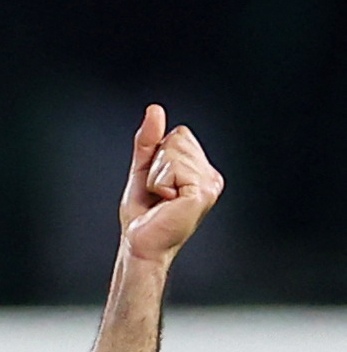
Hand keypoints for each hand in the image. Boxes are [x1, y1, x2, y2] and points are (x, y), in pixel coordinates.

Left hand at [119, 104, 223, 263]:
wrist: (140, 242)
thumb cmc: (143, 213)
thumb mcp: (143, 169)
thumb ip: (149, 140)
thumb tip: (155, 109)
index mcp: (202, 169)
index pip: (180, 133)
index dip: (158, 155)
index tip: (158, 182)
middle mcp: (211, 176)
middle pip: (178, 138)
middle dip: (156, 165)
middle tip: (158, 194)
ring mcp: (210, 185)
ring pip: (174, 152)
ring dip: (156, 176)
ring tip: (162, 200)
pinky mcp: (201, 193)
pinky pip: (172, 168)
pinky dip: (159, 184)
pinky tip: (167, 203)